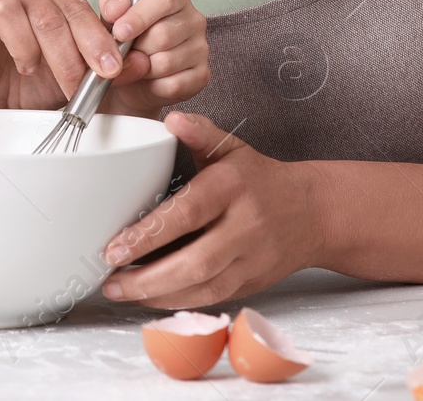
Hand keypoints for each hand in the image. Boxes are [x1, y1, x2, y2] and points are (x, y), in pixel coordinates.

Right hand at [0, 0, 130, 110]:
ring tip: (31, 70)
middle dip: (68, 52)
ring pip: (8, 9)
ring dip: (27, 46)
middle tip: (78, 84)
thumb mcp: (77, 73)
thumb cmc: (36, 83)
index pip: (75, 4)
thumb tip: (138, 61)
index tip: (110, 68)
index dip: (95, 36)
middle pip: (46, 10)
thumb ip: (105, 63)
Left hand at [94, 0, 208, 117]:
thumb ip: (111, 4)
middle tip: (126, 52)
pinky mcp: (201, 75)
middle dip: (137, 49)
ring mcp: (201, 48)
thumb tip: (115, 10)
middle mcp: (194, 20)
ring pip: (166, 62)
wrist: (129, 77)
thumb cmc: (126, 40)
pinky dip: (154, 86)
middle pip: (163, 34)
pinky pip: (173, 85)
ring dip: (143, 69)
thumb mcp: (112, 16)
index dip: (140, 16)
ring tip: (138, 64)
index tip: (120, 32)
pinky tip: (149, 80)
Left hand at [99, 113, 322, 308]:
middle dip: (147, 277)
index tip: (113, 248)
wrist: (312, 212)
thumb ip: (199, 133)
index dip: (148, 235)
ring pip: (202, 288)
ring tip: (121, 291)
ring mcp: (251, 259)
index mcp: (232, 187)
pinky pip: (212, 299)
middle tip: (110, 280)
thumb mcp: (232, 148)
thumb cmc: (261, 180)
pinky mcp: (252, 283)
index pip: (186, 214)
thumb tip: (171, 119)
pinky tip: (150, 298)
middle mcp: (244, 226)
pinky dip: (178, 302)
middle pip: (194, 261)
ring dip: (157, 295)